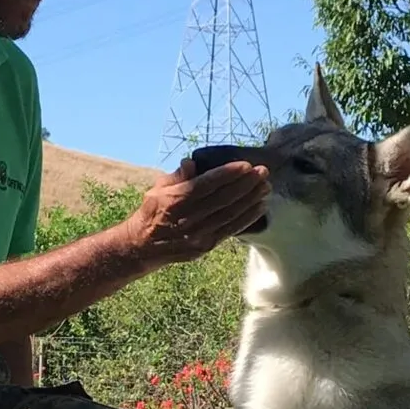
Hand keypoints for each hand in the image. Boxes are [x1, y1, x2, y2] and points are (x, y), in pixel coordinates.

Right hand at [125, 158, 268, 267]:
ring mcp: (199, 233)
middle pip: (223, 198)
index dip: (228, 174)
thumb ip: (177, 176)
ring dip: (251, 199)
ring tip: (266, 186)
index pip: (207, 184)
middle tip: (263, 171)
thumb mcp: (157, 189)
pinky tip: (260, 206)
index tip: (246, 165)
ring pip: (231, 214)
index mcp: (175, 200)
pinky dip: (248, 217)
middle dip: (246, 184)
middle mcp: (189, 217)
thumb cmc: (152, 211)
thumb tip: (192, 163)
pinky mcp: (206, 245)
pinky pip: (231, 229)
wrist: (143, 246)